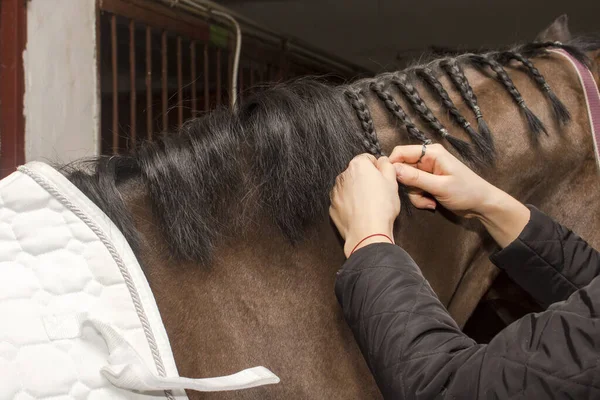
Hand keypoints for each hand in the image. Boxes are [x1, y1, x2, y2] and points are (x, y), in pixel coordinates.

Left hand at [330, 154, 399, 256]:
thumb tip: (382, 161)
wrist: (367, 233)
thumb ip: (387, 165)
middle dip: (365, 180)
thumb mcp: (392, 182)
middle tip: (378, 193)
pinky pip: (342, 201)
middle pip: (356, 173)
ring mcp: (335, 192)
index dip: (377, 168)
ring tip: (369, 205)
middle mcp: (343, 176)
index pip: (367, 159)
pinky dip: (349, 205)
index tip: (382, 178)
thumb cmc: (381, 207)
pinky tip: (360, 213)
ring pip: (348, 187)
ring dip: (356, 192)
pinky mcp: (332, 206)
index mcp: (358, 165)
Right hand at [389, 144, 529, 247]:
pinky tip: (432, 203)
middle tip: (420, 196)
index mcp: (431, 153)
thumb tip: (393, 169)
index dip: (393, 166)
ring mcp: (428, 171)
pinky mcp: (428, 182)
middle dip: (409, 186)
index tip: (393, 182)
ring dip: (415, 195)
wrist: (482, 205)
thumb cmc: (466, 192)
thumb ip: (415, 178)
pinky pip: (415, 189)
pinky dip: (420, 198)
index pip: (401, 152)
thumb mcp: (440, 186)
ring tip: (430, 202)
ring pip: (408, 182)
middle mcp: (427, 159)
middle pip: (403, 169)